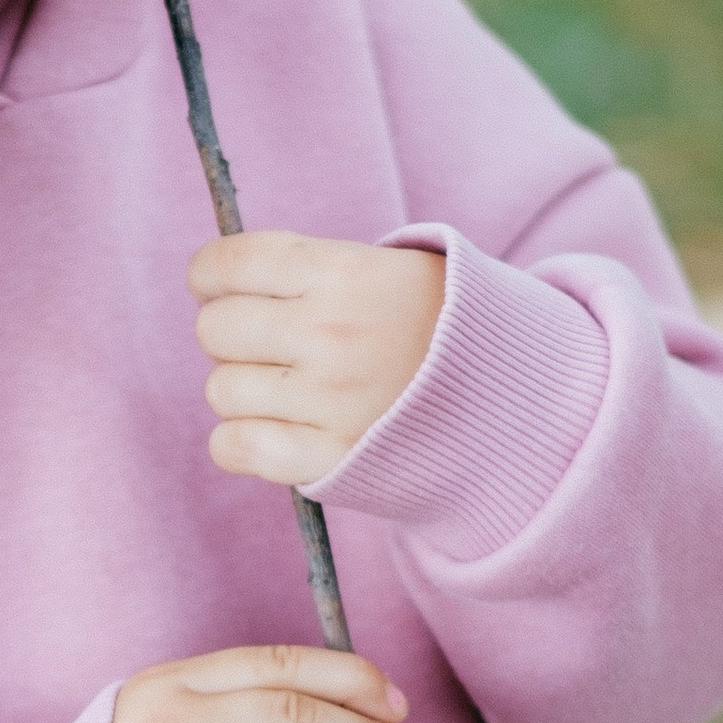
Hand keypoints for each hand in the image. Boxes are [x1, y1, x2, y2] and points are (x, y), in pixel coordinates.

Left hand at [190, 230, 445, 487]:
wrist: (514, 398)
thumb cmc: (438, 325)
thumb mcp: (389, 268)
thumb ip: (306, 268)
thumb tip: (213, 278)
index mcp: (345, 271)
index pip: (227, 264)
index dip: (208, 275)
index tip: (214, 284)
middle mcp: (331, 332)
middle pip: (216, 329)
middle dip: (231, 334)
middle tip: (267, 342)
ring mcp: (329, 399)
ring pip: (222, 391)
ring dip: (244, 390)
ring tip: (288, 387)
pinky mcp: (330, 458)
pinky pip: (235, 447)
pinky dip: (241, 441)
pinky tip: (272, 429)